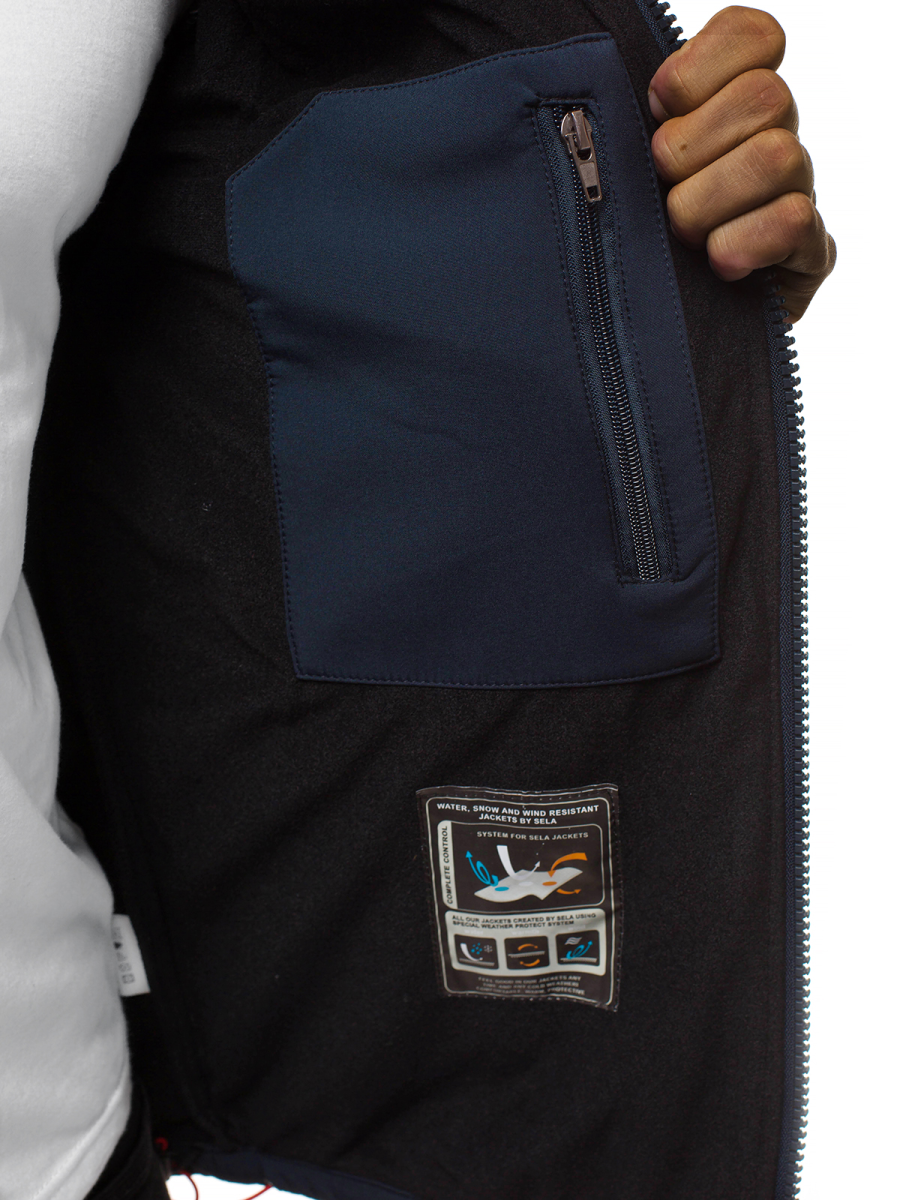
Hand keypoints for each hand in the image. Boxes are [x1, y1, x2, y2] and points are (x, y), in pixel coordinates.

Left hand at [647, 5, 835, 322]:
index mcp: (728, 106)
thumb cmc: (625, 245)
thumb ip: (628, 124)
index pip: (753, 37)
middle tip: (661, 189)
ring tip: (684, 237)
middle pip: (764, 97)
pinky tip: (719, 263)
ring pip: (777, 155)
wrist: (646, 335)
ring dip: (710, 200)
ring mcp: (796, 195)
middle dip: (693, 148)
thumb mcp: (619, 174)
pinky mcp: (808, 253)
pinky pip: (793, 220)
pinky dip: (745, 241)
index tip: (657, 110)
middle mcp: (772, 140)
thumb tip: (612, 92)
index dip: (700, 67)